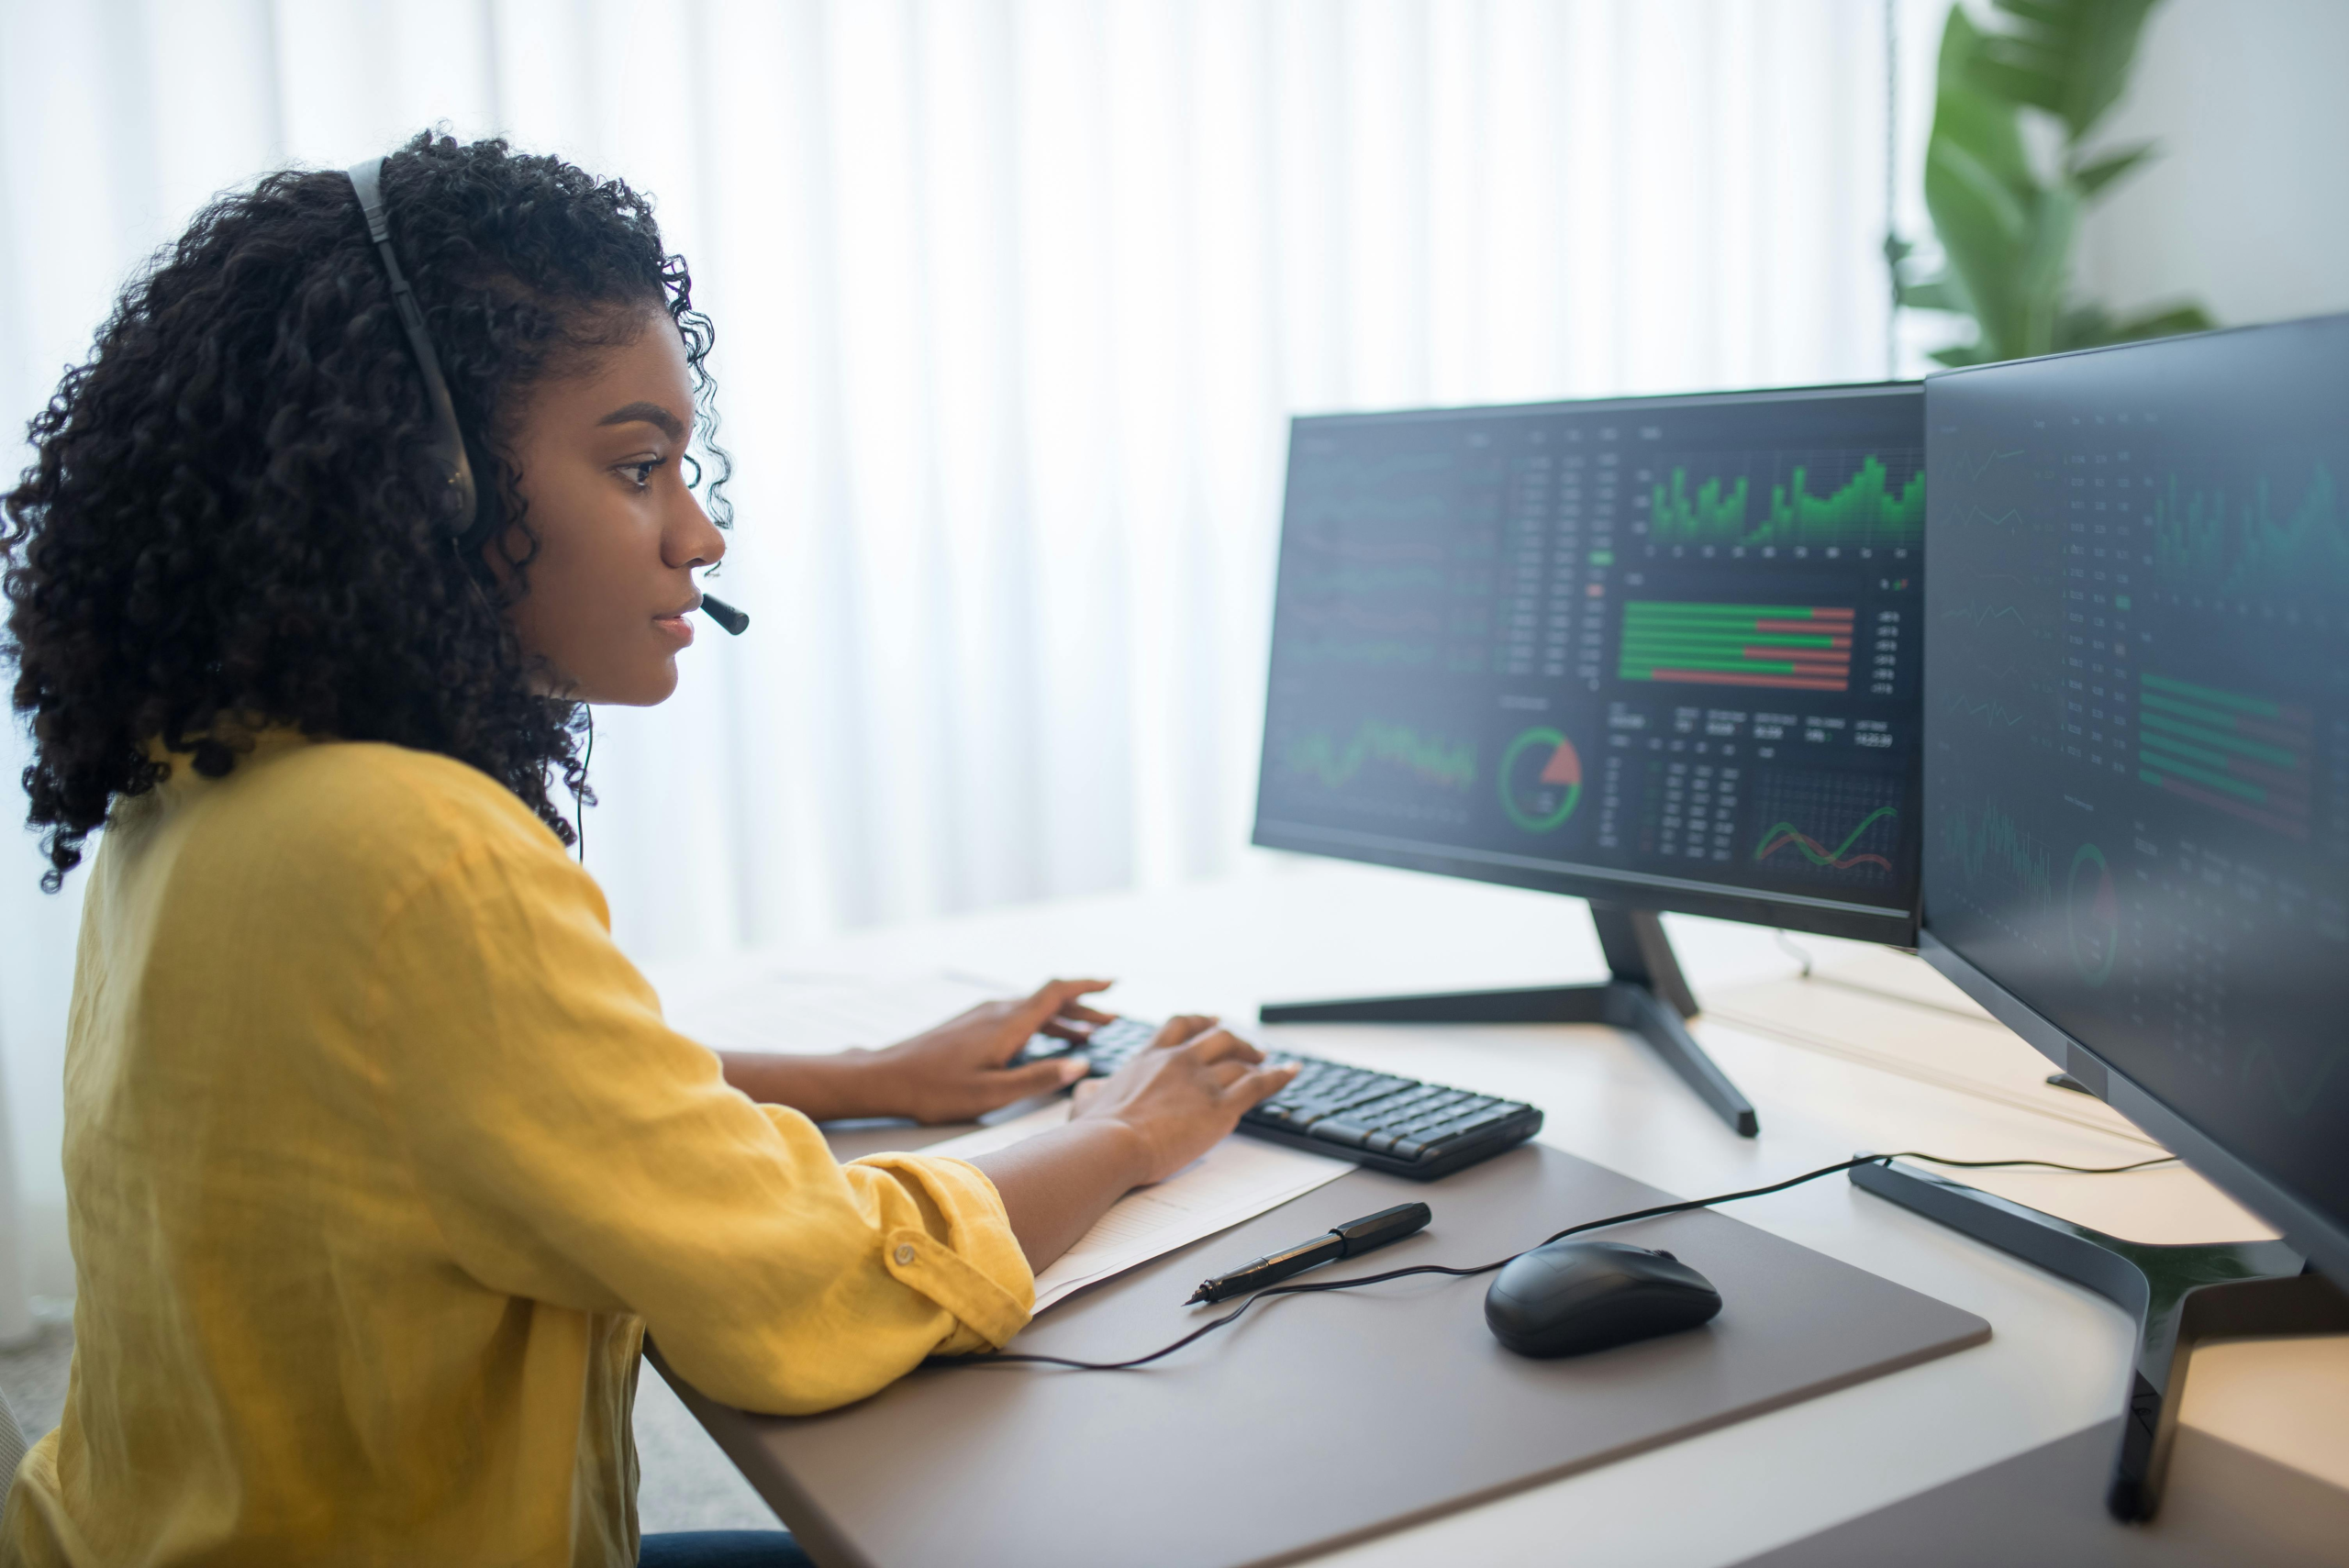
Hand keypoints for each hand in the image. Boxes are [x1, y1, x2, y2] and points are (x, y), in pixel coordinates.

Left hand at [858, 978, 1116, 1123]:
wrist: (885, 1078)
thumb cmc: (936, 1090)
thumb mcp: (994, 1093)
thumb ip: (1039, 1078)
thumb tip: (1080, 1065)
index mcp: (1008, 1023)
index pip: (1057, 992)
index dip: (1088, 985)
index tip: (1113, 984)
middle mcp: (997, 1011)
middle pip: (1049, 1000)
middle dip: (1082, 1008)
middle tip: (1110, 1021)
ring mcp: (982, 1016)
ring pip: (1031, 1010)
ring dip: (1062, 1020)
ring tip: (1085, 1035)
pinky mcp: (970, 1025)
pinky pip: (1015, 1018)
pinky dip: (1039, 1026)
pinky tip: (1042, 1044)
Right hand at [1069, 1015, 1297, 1184]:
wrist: (1111, 1145)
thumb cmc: (1095, 1131)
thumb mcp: (1084, 1101)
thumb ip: (1090, 1092)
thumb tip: (1088, 1091)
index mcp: (1148, 1058)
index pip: (1180, 1027)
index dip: (1199, 1022)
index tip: (1210, 1022)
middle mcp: (1178, 1061)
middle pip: (1218, 1037)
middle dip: (1236, 1041)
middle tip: (1247, 1047)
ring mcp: (1202, 1081)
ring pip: (1241, 1060)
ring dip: (1258, 1061)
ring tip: (1268, 1064)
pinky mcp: (1221, 1106)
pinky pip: (1260, 1084)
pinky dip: (1279, 1076)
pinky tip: (1291, 1073)